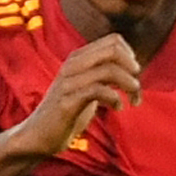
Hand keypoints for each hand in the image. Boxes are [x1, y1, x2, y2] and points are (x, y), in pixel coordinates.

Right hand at [14, 34, 142, 155]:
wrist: (39, 135)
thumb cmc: (68, 112)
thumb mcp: (88, 87)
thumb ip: (105, 75)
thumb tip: (133, 68)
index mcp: (79, 58)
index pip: (114, 41)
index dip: (131, 56)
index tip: (134, 75)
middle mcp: (73, 65)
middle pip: (114, 51)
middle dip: (133, 69)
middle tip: (137, 88)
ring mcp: (69, 82)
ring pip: (109, 70)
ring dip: (129, 85)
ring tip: (134, 101)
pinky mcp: (67, 101)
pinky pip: (97, 90)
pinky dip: (114, 98)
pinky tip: (117, 107)